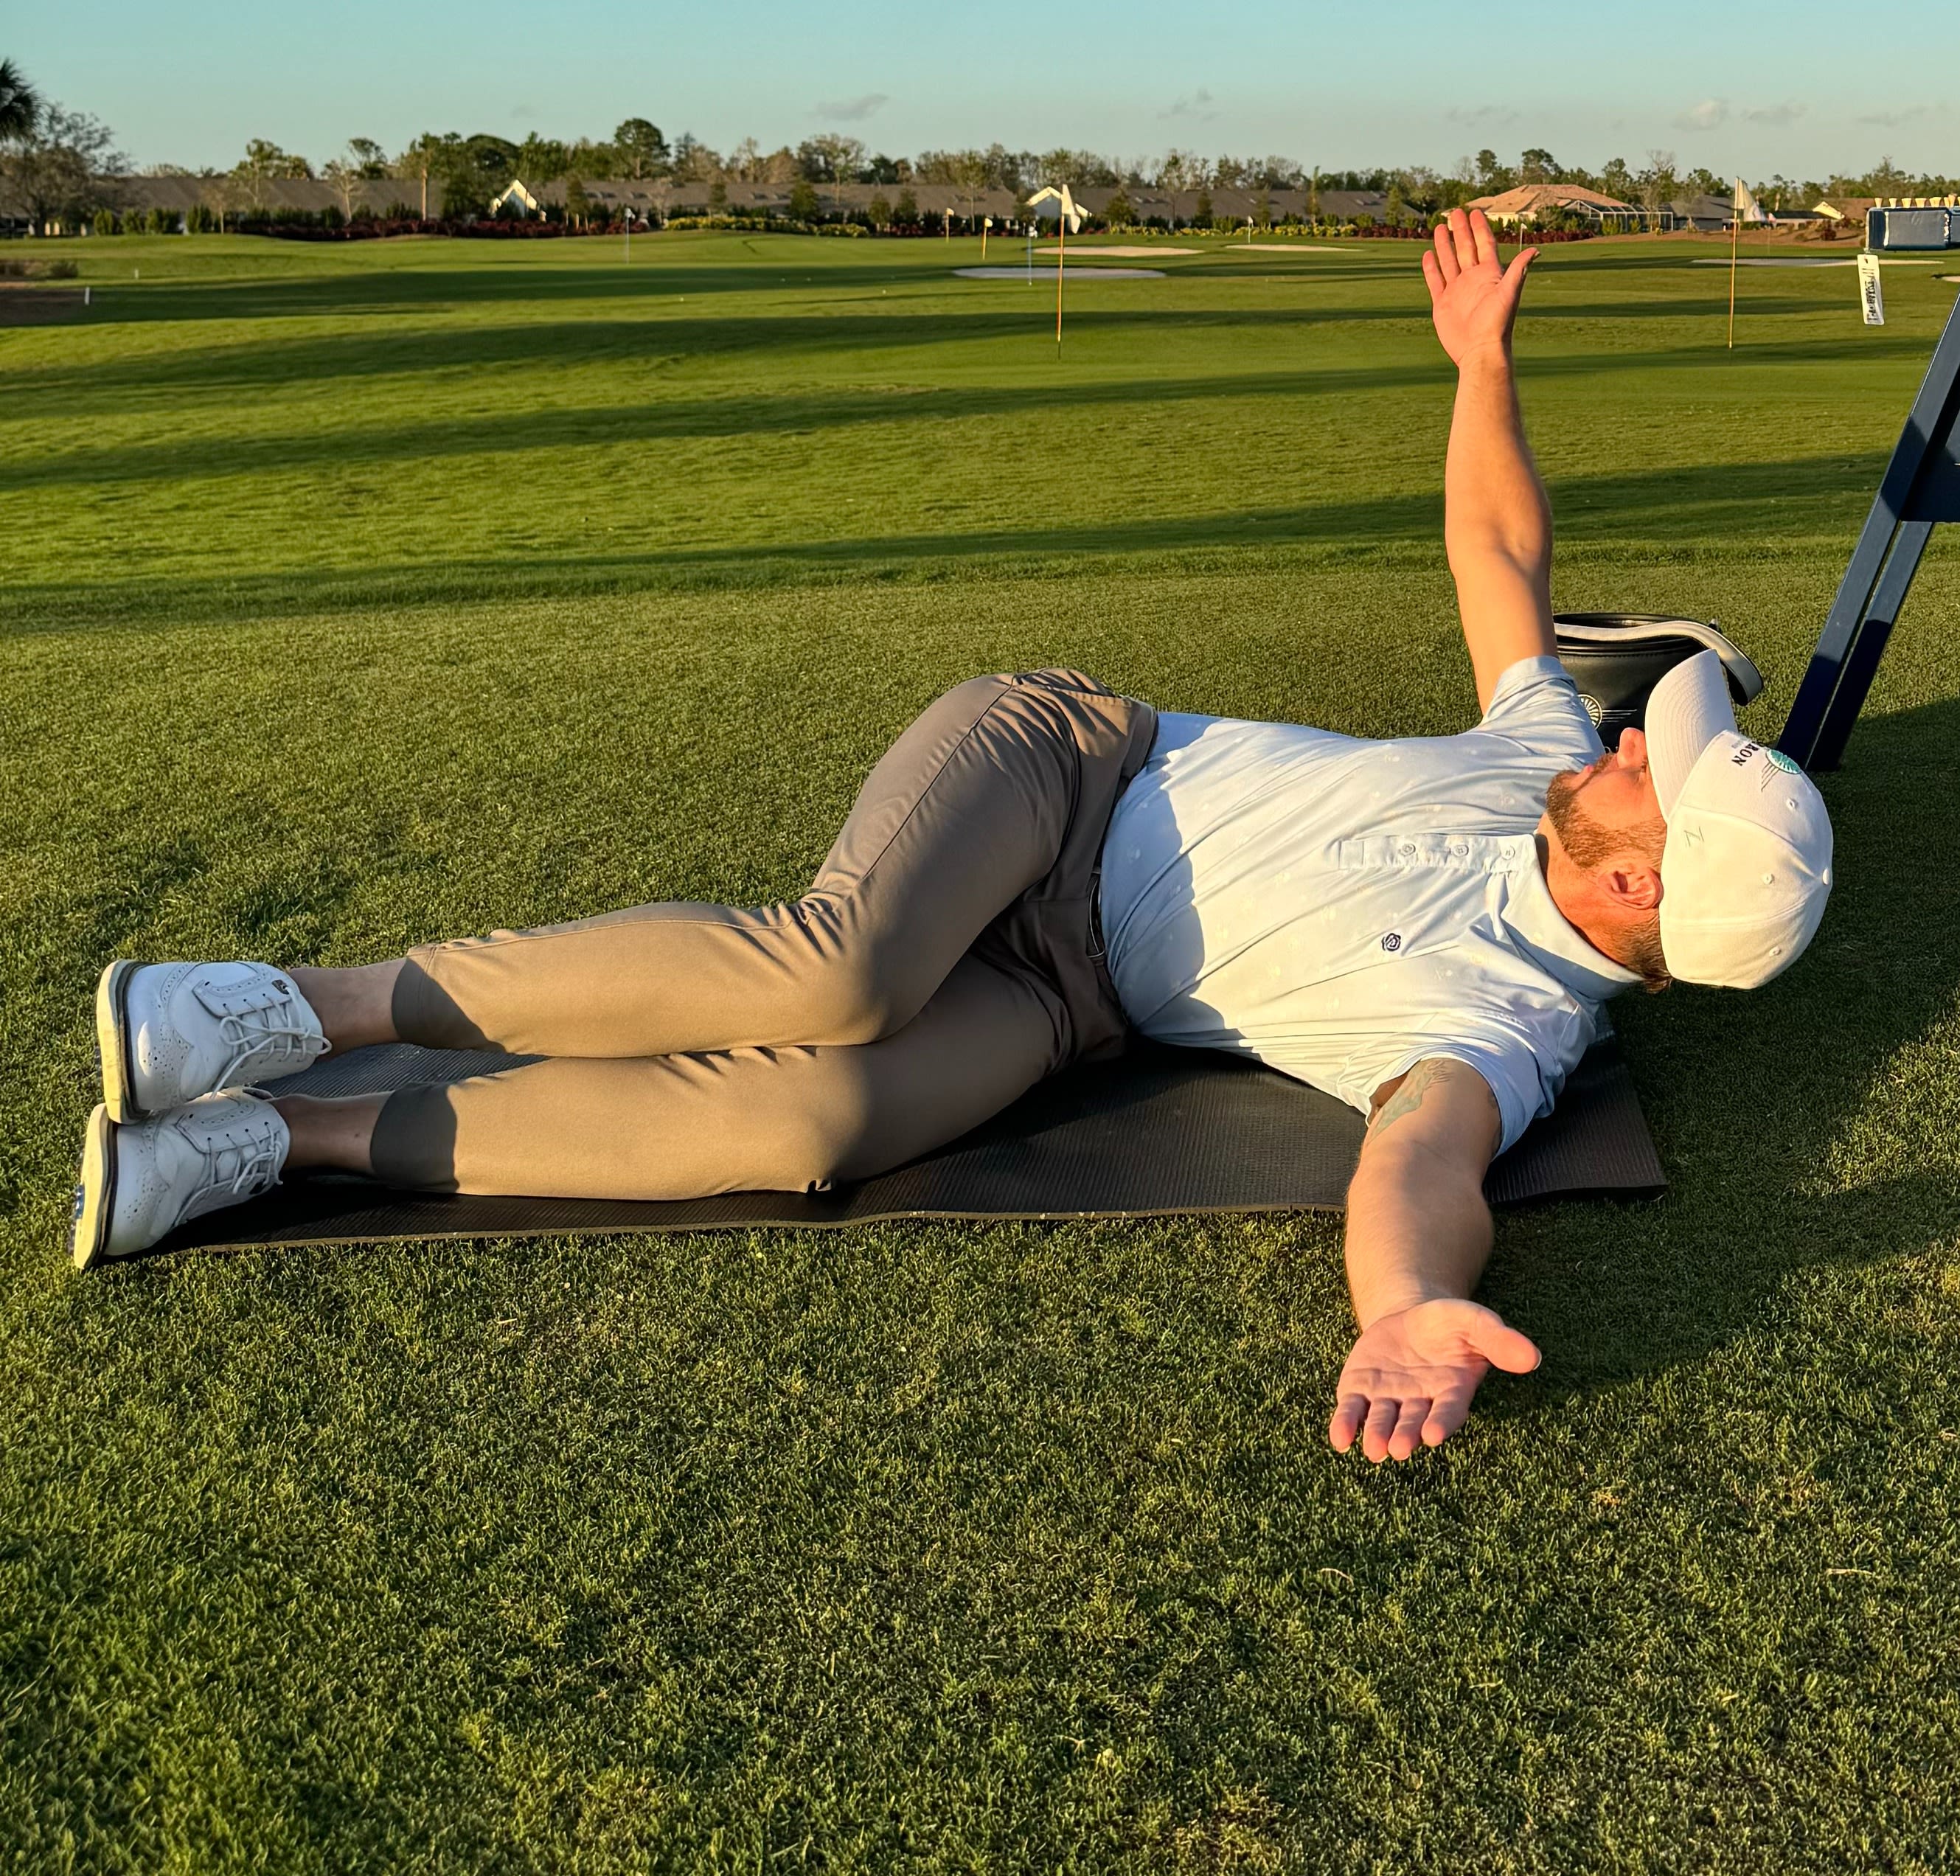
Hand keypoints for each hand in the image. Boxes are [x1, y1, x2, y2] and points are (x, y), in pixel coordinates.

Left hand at [1329, 1298, 1541, 1462]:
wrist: (1410, 1317)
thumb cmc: (1449, 1324)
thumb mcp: (1474, 1321)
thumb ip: (1498, 1339)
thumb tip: (1533, 1357)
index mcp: (1451, 1391)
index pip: (1448, 1411)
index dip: (1441, 1422)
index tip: (1433, 1434)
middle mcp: (1419, 1403)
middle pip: (1412, 1422)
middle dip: (1406, 1435)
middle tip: (1399, 1449)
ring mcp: (1388, 1399)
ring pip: (1382, 1422)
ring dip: (1377, 1436)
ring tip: (1375, 1450)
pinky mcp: (1360, 1391)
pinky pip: (1352, 1411)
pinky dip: (1345, 1424)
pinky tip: (1339, 1438)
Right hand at [1422, 208, 1536, 367]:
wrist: (1480, 351)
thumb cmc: (1497, 324)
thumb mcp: (1509, 294)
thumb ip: (1518, 270)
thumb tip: (1535, 250)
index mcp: (1489, 274)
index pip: (1484, 244)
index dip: (1480, 228)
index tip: (1476, 212)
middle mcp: (1472, 280)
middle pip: (1465, 248)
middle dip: (1460, 230)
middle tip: (1455, 212)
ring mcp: (1456, 291)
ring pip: (1449, 261)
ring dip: (1444, 245)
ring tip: (1439, 228)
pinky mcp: (1442, 304)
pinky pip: (1435, 281)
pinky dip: (1431, 268)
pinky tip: (1428, 255)